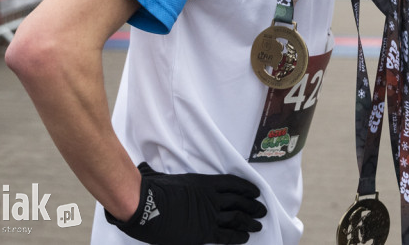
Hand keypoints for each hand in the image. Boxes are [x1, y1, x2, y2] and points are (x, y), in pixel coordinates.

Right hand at [105, 162, 266, 244]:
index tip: (255, 192)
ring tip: (258, 225)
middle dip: (253, 206)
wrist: (147, 206)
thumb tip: (149, 171)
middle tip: (262, 210)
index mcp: (205, 183)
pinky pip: (227, 235)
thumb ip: (169, 176)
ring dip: (250, 222)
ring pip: (237, 218)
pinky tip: (245, 237)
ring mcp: (209, 215)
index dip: (246, 188)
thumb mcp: (166, 177)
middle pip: (239, 201)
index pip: (233, 183)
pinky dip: (238, 236)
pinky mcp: (204, 232)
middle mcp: (211, 198)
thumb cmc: (152, 189)